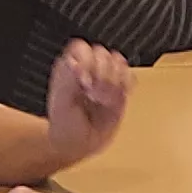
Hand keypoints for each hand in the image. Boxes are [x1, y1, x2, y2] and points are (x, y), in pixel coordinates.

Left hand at [42, 44, 130, 167]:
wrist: (79, 145)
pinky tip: (117, 97)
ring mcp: (105, 78)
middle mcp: (88, 68)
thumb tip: (76, 64)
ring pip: (119, 62)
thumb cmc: (64, 125)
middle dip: (101, 74)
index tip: (84, 80)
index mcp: (69, 66)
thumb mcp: (61, 103)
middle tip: (93, 94)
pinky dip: (127, 86)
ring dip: (114, 81)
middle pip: (103, 53)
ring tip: (104, 99)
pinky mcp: (120, 89)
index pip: (81, 47)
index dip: (86, 61)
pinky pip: (131, 76)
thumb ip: (68, 80)